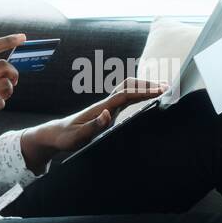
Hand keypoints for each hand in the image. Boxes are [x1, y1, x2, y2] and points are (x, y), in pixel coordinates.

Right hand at [0, 33, 25, 140]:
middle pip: (3, 66)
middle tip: (13, 80)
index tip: (22, 38)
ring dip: (9, 90)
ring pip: (6, 85)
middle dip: (14, 72)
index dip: (7, 41)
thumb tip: (4, 69)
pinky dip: (0, 103)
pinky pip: (0, 103)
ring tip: (2, 94)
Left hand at [20, 77, 167, 171]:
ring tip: (161, 89)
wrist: (55, 134)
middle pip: (128, 86)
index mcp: (101, 108)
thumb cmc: (66, 137)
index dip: (143, 91)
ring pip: (127, 90)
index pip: (126, 95)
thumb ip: (93, 126)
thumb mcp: (77, 136)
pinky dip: (138, 93)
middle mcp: (104, 104)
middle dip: (147, 85)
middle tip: (166, 87)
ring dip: (143, 87)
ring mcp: (106, 106)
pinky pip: (125, 98)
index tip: (159, 91)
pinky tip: (145, 97)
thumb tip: (106, 114)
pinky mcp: (106, 111)